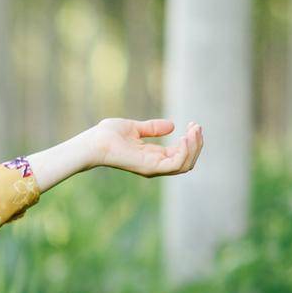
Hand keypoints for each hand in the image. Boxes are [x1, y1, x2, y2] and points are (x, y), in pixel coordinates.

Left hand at [79, 117, 203, 176]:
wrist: (94, 141)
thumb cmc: (107, 135)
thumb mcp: (135, 128)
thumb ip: (152, 128)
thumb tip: (172, 125)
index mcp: (153, 157)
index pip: (181, 154)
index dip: (191, 140)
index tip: (193, 124)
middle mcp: (155, 165)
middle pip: (188, 161)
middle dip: (197, 144)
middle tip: (196, 126)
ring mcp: (153, 168)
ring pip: (186, 164)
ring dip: (194, 146)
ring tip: (193, 130)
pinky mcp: (150, 167)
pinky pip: (176, 164)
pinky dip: (185, 151)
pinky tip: (183, 137)